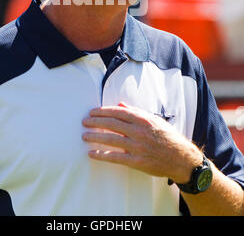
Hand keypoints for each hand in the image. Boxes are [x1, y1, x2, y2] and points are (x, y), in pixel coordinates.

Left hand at [82, 103, 202, 183]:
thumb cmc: (168, 137)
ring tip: (84, 135)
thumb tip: (119, 104)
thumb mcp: (154, 120)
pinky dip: (102, 155)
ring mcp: (138, 147)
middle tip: (85, 121)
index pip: (118, 112)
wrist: (182, 159)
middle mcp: (140, 131)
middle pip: (112, 124)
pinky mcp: (137, 162)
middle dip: (96, 122)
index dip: (103, 111)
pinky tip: (92, 153)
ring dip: (95, 137)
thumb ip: (136, 112)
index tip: (92, 111)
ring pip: (111, 139)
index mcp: (143, 119)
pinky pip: (115, 157)